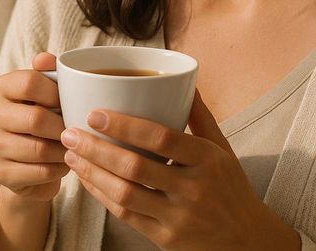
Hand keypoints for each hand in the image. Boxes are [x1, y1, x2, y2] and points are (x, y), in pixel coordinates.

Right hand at [0, 52, 69, 201]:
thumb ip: (49, 72)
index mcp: (2, 87)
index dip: (57, 93)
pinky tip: (64, 162)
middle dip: (63, 126)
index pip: (29, 82)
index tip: (72, 102)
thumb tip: (44, 59)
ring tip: (75, 147)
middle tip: (79, 130)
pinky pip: (39, 171)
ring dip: (63, 150)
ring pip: (39, 149)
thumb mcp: (48, 92)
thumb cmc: (45, 116)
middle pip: (35, 118)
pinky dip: (58, 168)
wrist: (30, 159)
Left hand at [58, 89, 299, 250]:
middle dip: (96, 149)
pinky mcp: (164, 239)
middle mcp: (192, 189)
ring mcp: (177, 217)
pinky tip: (87, 180)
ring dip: (92, 173)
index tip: (96, 113)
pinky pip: (126, 215)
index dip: (126, 126)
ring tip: (70, 155)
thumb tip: (185, 80)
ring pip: (125, 194)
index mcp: (207, 160)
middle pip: (135, 166)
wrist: (247, 241)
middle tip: (69, 132)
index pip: (161, 139)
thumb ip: (200, 116)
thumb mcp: (223, 149)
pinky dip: (102, 196)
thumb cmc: (231, 188)